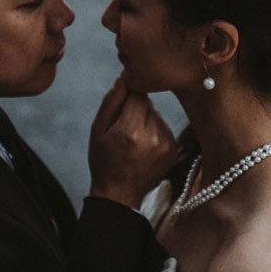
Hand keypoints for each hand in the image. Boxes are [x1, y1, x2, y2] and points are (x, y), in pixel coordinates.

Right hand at [87, 72, 176, 208]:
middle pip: (148, 103)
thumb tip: (124, 77)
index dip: (128, 94)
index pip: (138, 93)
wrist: (119, 194)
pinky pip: (164, 128)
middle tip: (122, 127)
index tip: (121, 100)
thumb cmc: (103, 160)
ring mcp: (166, 145)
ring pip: (157, 115)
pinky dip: (154, 131)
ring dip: (145, 120)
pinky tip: (143, 146)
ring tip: (132, 139)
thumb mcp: (97, 130)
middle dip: (135, 108)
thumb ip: (111, 101)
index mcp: (131, 130)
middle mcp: (152, 136)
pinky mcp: (173, 151)